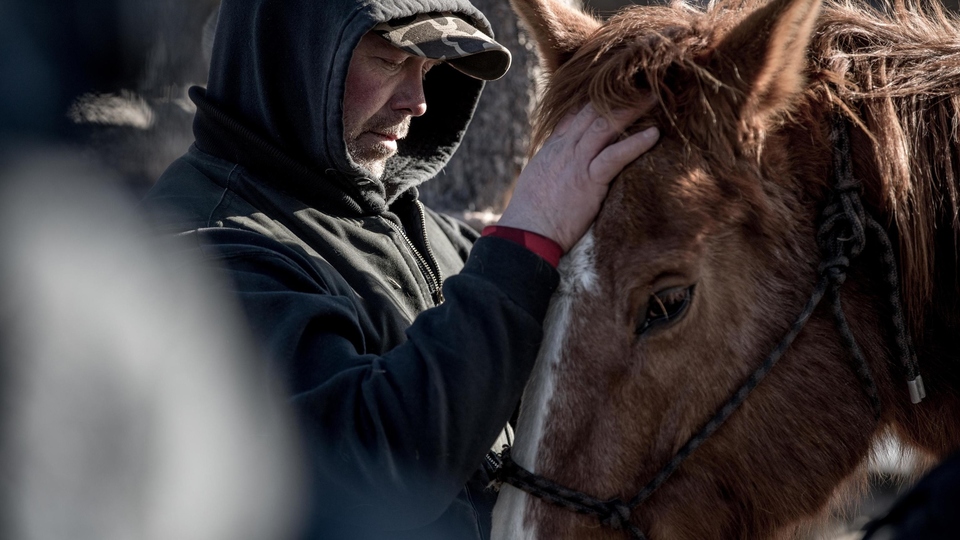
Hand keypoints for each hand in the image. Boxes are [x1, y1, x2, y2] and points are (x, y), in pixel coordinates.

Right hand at [497, 101, 658, 251]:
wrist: (527, 231)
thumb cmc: (532, 213)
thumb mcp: (539, 180)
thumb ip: (555, 166)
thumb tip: (565, 165)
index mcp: (553, 148)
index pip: (575, 113)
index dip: (595, 98)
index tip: (614, 88)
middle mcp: (565, 148)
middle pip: (593, 111)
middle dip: (617, 95)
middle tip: (640, 82)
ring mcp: (577, 162)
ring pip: (605, 125)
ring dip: (631, 109)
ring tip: (654, 97)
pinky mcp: (588, 181)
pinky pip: (614, 156)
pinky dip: (635, 144)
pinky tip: (654, 135)